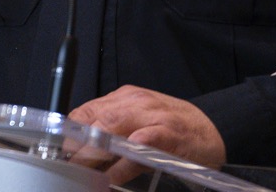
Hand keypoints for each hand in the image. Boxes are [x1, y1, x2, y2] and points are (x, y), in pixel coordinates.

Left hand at [68, 85, 225, 184]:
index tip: (59, 150)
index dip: (70, 130)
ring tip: (80, 171)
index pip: (87, 109)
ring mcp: (152, 117)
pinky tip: (111, 176)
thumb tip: (83, 145)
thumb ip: (115, 127)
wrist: (216, 130)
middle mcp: (135, 102)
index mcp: (126, 98)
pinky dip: (122, 162)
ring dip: (93, 152)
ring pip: (112, 128)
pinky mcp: (168, 135)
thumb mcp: (141, 119)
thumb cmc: (175, 127)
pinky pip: (139, 147)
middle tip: (65, 164)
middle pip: (95, 118)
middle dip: (76, 142)